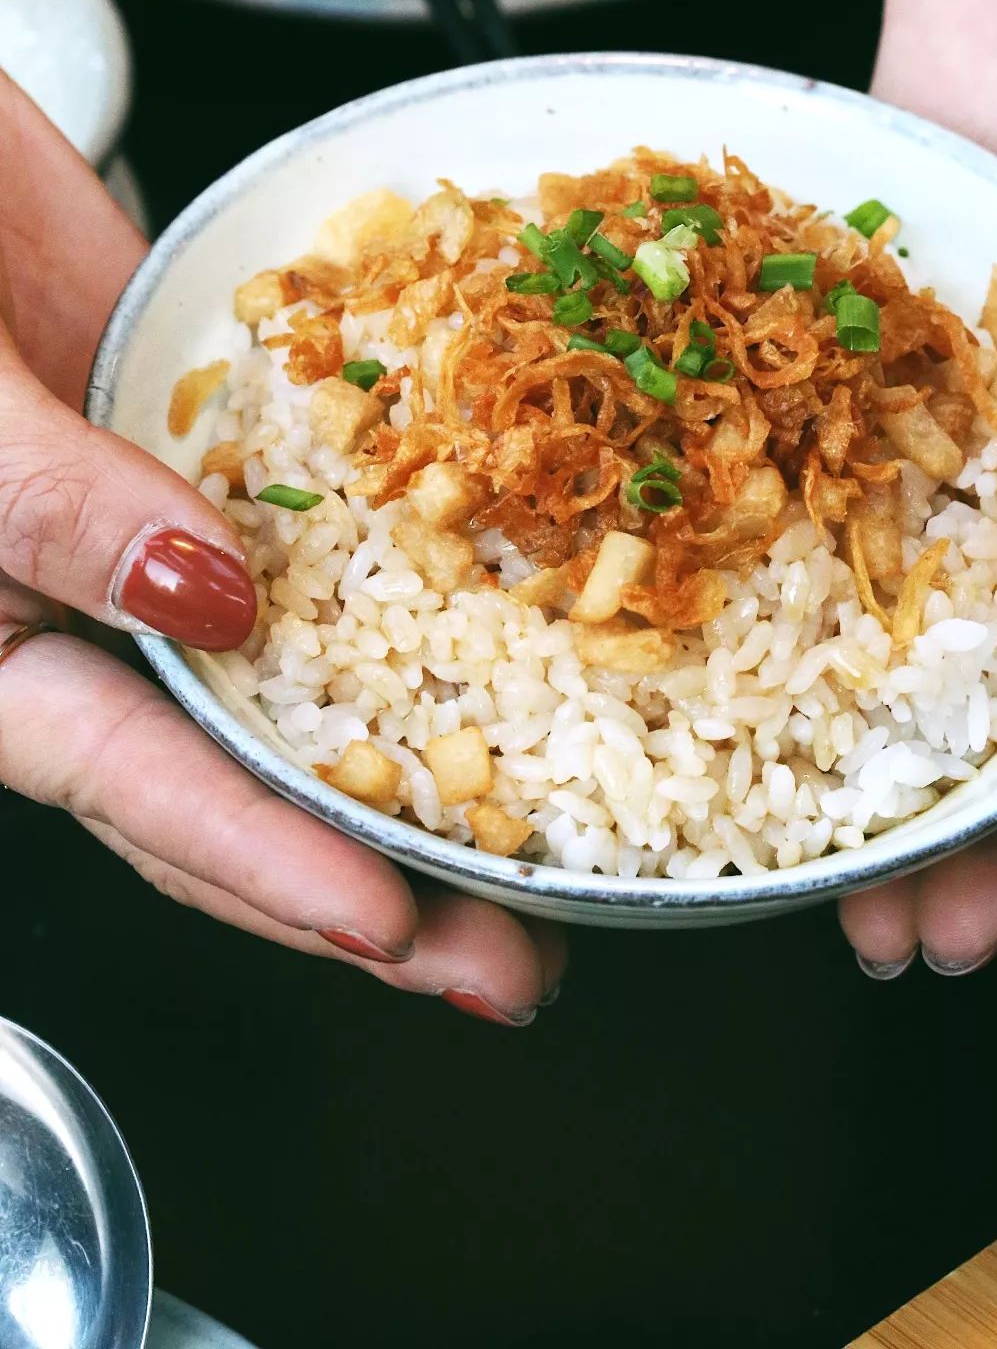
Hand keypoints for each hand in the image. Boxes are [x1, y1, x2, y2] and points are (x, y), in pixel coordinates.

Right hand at [0, 77, 562, 1023]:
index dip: (268, 866)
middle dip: (384, 873)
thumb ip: (48, 508)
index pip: (145, 785)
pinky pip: (333, 514)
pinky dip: (417, 565)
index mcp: (3, 652)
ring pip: (307, 665)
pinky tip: (514, 612)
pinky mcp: (229, 437)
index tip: (389, 927)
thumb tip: (211, 596)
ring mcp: (174, 526)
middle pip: (250, 768)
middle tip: (513, 958)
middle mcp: (102, 609)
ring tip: (543, 830)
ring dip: (421, 749)